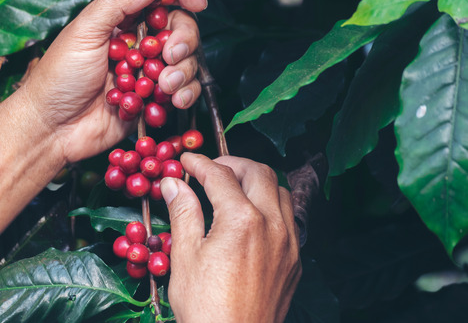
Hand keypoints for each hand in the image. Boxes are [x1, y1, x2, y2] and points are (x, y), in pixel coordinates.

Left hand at [21, 0, 207, 162]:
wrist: (52, 127)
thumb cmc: (59, 77)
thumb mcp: (84, 31)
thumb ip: (119, 2)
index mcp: (120, 20)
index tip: (197, 0)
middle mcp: (138, 43)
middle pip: (181, 28)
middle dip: (184, 39)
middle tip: (171, 55)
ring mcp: (147, 72)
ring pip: (186, 61)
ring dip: (183, 71)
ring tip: (163, 85)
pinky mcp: (152, 100)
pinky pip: (183, 92)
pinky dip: (184, 94)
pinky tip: (169, 100)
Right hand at [160, 154, 301, 322]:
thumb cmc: (205, 306)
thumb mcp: (184, 255)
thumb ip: (182, 212)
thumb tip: (174, 184)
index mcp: (241, 220)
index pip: (220, 176)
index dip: (199, 164)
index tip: (186, 161)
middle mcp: (272, 225)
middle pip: (259, 172)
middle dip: (232, 163)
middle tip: (211, 169)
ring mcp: (288, 243)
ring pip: (281, 192)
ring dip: (257, 181)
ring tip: (233, 188)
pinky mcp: (294, 261)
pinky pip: (289, 218)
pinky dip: (271, 205)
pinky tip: (251, 217)